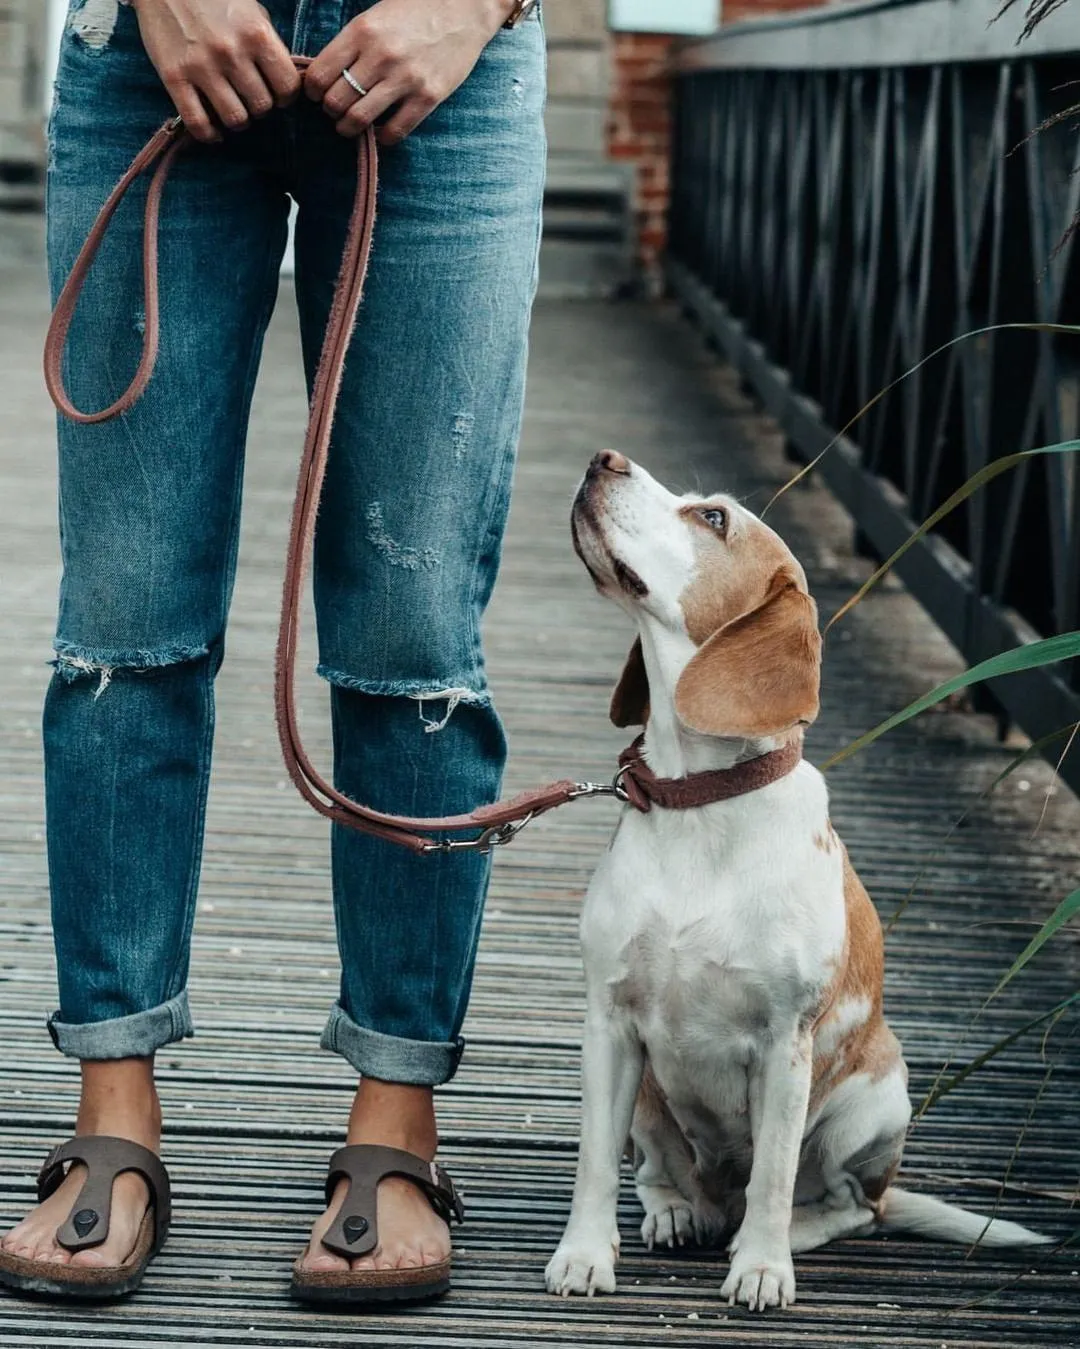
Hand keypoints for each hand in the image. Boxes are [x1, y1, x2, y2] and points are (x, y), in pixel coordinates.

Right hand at [133, 0, 300, 142]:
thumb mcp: (250, 10)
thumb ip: (267, 44)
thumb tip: (281, 79)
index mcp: (256, 34)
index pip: (287, 87)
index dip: (285, 97)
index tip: (276, 94)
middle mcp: (231, 52)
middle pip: (262, 107)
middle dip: (260, 108)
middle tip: (250, 100)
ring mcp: (201, 66)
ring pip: (235, 119)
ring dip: (238, 120)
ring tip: (233, 110)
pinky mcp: (173, 76)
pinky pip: (197, 122)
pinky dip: (209, 135)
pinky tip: (213, 132)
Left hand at [304, 0, 513, 144]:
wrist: (464, 8)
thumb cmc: (416, 9)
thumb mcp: (376, 15)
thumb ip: (352, 43)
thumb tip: (327, 74)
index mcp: (362, 31)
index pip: (320, 74)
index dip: (313, 91)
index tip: (319, 94)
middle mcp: (380, 56)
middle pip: (337, 101)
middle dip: (331, 111)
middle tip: (336, 111)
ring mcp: (405, 79)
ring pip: (359, 119)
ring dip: (349, 128)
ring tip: (351, 126)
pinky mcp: (428, 97)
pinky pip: (395, 131)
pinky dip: (382, 138)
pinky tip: (381, 132)